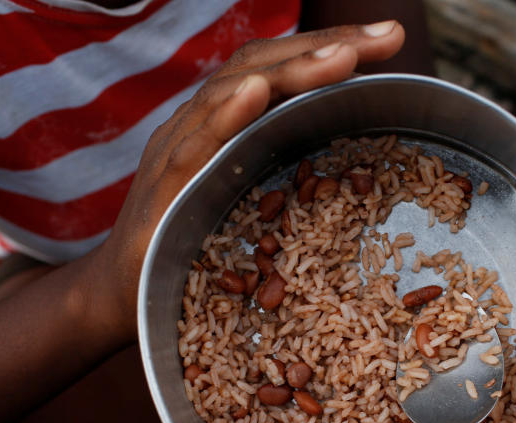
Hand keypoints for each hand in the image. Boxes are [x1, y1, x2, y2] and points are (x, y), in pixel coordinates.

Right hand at [89, 21, 405, 341]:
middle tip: (388, 35)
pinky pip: (193, 143)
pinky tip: (255, 94)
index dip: (330, 46)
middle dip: (328, 45)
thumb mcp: (250, 203)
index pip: (278, 67)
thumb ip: (285, 175)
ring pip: (231, 92)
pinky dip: (225, 115)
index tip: (389, 39)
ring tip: (341, 56)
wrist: (126, 292)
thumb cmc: (193, 248)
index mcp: (225, 123)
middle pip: (262, 65)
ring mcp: (177, 148)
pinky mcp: (161, 186)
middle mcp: (201, 123)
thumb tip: (356, 174)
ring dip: (290, 70)